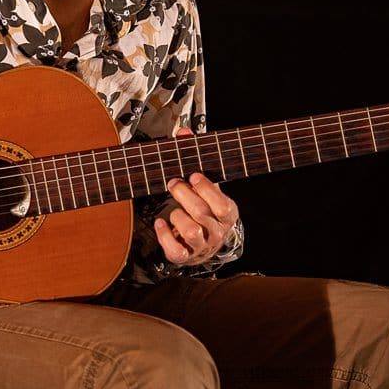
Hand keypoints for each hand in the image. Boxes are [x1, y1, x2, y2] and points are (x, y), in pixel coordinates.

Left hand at [153, 126, 240, 266]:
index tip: (193, 175)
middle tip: (173, 183)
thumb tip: (183, 132)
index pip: (223, 205)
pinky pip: (176, 250)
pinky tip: (160, 223)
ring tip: (172, 207)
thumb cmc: (203, 206)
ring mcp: (202, 246)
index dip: (207, 189)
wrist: (203, 242)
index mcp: (228, 213)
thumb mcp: (205, 185)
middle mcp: (218, 232)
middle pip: (202, 214)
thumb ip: (195, 157)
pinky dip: (164, 235)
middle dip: (184, 195)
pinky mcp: (185, 256)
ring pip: (190, 232)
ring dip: (177, 215)